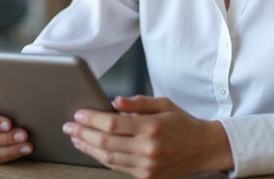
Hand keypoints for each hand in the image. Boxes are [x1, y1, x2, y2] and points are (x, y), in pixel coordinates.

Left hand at [62, 96, 232, 178]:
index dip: (91, 119)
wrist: (204, 148)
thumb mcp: (163, 104)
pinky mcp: (146, 177)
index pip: (112, 124)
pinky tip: (94, 150)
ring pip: (108, 158)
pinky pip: (118, 168)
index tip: (78, 114)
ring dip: (88, 148)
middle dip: (83, 133)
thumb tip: (114, 101)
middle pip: (105, 143)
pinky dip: (102, 158)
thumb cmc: (183, 124)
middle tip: (69, 126)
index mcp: (151, 127)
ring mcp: (146, 166)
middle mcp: (147, 148)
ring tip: (76, 138)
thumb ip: (137, 103)